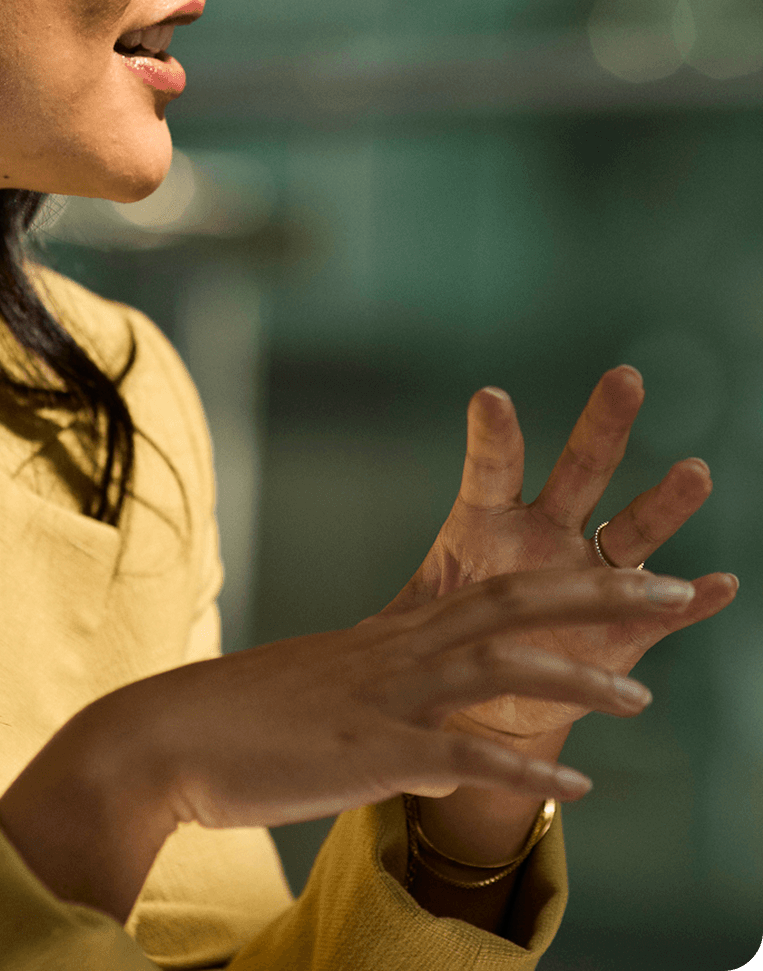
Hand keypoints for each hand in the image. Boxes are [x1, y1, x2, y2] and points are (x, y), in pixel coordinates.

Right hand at [0, 566, 693, 920]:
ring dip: (574, 677)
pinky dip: (519, 766)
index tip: (632, 574)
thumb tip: (422, 714)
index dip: (570, 581)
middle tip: (674, 589)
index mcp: (390, 636)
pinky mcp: (365, 751)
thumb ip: (381, 691)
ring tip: (643, 693)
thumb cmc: (242, 719)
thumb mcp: (326, 692)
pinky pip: (456, 754)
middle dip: (597, 598)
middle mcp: (394, 652)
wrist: (167, 737)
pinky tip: (573, 783)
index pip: (494, 591)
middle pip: (510, 606)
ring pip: (494, 666)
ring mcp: (382, 698)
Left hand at [381, 367, 738, 740]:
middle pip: (579, 470)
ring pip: (634, 528)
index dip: (493, 437)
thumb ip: (395, 622)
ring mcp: (589, 575)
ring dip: (666, 503)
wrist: (482, 702)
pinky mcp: (623, 628)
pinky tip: (722, 583)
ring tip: (695, 471)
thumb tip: (358, 635)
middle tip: (625, 377)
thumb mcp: (413, 627)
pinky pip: (665, 609)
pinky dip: (696, 600)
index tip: (489, 397)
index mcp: (488, 523)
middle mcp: (547, 534)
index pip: (491, 470)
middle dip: (603, 425)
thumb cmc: (441, 645)